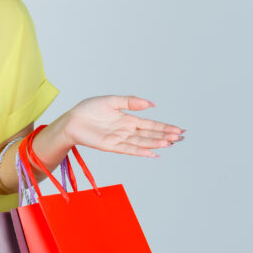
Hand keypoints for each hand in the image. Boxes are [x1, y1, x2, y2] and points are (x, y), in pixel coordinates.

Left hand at [62, 95, 185, 157]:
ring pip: (142, 142)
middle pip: (150, 135)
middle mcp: (126, 131)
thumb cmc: (88, 110)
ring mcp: (119, 139)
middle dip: (165, 136)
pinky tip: (152, 152)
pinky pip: (128, 149)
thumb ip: (130, 102)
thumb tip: (151, 104)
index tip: (179, 130)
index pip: (150, 125)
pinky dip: (140, 151)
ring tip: (170, 143)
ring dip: (156, 143)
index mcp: (128, 120)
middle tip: (180, 137)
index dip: (165, 127)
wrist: (71, 120)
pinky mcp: (110, 146)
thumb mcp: (111, 101)